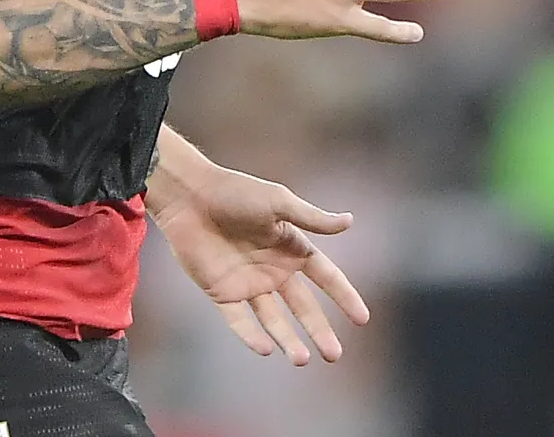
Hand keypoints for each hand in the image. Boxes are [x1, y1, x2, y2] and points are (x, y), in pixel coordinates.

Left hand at [150, 146, 370, 365]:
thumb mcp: (279, 203)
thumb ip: (312, 218)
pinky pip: (239, 321)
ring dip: (288, 340)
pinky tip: (265, 349)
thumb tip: (350, 221)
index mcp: (291, 247)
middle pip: (303, 307)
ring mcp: (248, 283)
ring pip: (274, 320)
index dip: (344, 296)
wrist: (190, 197)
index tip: (363, 318)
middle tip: (334, 356)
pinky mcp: (222, 293)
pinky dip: (251, 336)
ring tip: (301, 359)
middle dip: (319, 331)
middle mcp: (274, 269)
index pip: (326, 277)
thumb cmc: (237, 193)